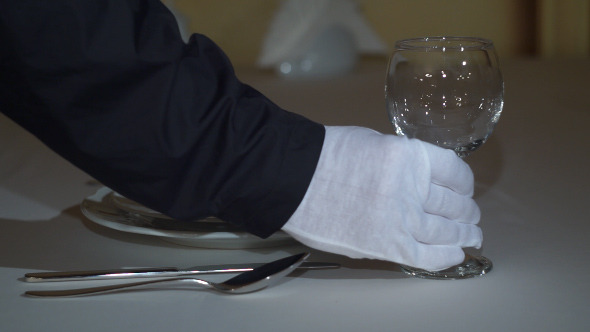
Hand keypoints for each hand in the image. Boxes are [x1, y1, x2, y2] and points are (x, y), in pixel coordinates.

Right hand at [282, 126, 480, 270]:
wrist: (293, 179)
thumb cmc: (325, 156)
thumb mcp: (374, 143)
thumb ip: (402, 162)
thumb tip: (417, 180)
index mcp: (410, 156)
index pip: (456, 172)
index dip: (465, 183)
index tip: (464, 189)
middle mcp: (412, 188)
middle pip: (455, 204)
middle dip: (466, 211)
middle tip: (469, 216)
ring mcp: (401, 219)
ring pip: (448, 231)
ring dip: (463, 234)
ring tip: (470, 236)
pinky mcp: (387, 246)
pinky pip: (428, 257)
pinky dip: (447, 257)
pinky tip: (456, 254)